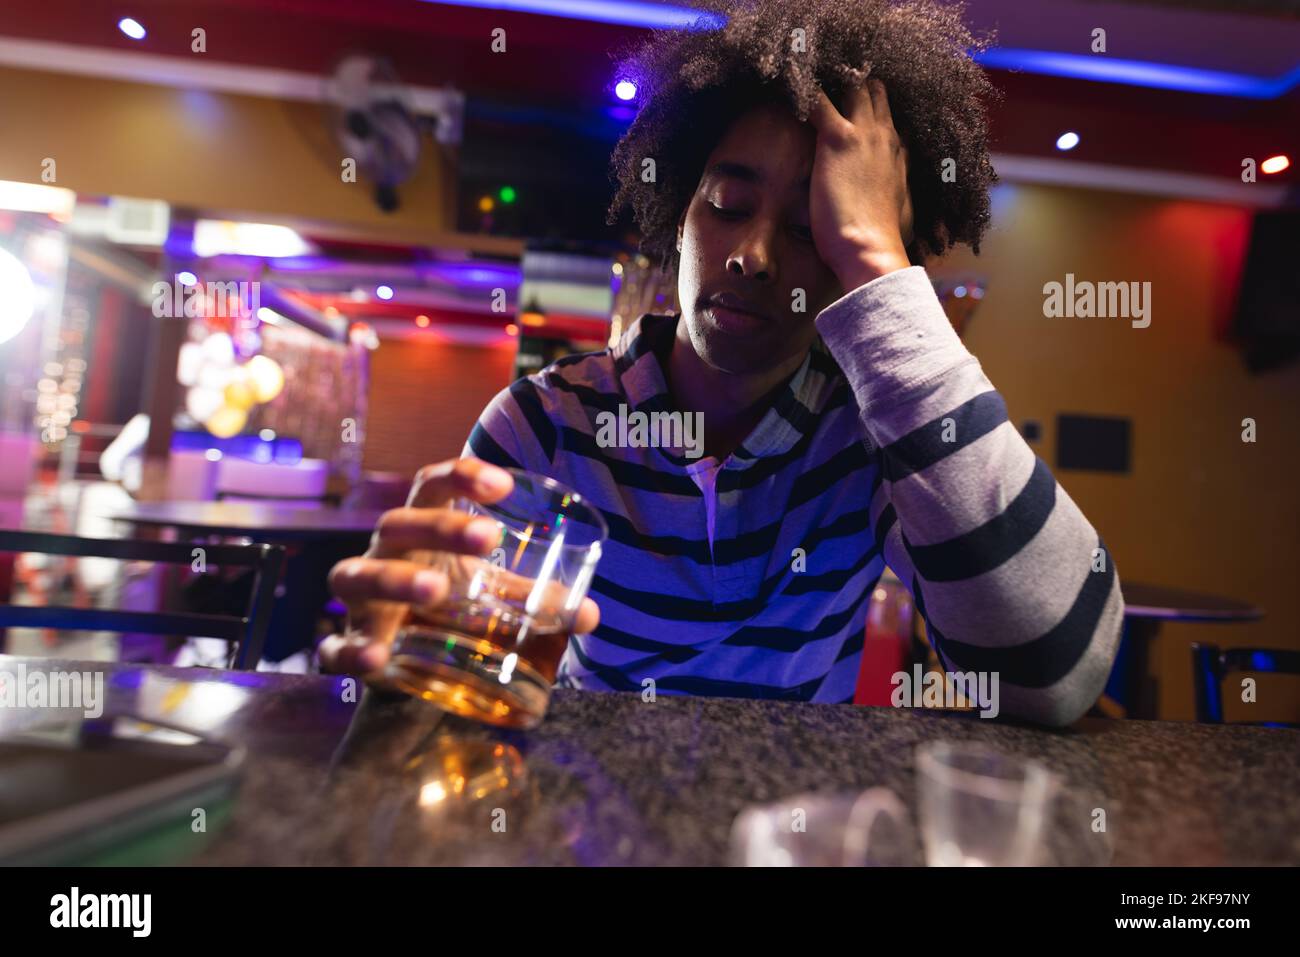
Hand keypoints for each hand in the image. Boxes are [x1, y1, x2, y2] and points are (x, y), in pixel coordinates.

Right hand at [318, 458, 601, 677]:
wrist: (406, 658)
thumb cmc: (450, 605)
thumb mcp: (491, 595)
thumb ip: (534, 599)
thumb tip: (588, 613)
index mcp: (421, 531)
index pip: (431, 486)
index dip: (460, 475)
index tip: (502, 485)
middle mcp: (384, 555)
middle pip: (397, 524)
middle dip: (440, 528)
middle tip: (488, 538)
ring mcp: (359, 600)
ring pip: (357, 576)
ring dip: (395, 580)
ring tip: (435, 591)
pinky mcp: (346, 646)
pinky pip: (334, 646)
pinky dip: (350, 651)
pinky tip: (375, 659)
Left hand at [807, 78, 913, 288]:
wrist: (872, 250)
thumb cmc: (881, 240)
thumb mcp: (900, 210)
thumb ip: (896, 192)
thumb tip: (895, 195)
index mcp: (898, 152)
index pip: (885, 114)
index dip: (867, 105)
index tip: (847, 105)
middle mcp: (885, 135)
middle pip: (872, 90)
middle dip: (849, 82)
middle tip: (821, 83)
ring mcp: (864, 134)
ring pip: (852, 85)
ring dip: (829, 79)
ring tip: (803, 75)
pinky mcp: (838, 139)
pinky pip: (817, 98)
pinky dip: (802, 89)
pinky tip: (786, 86)